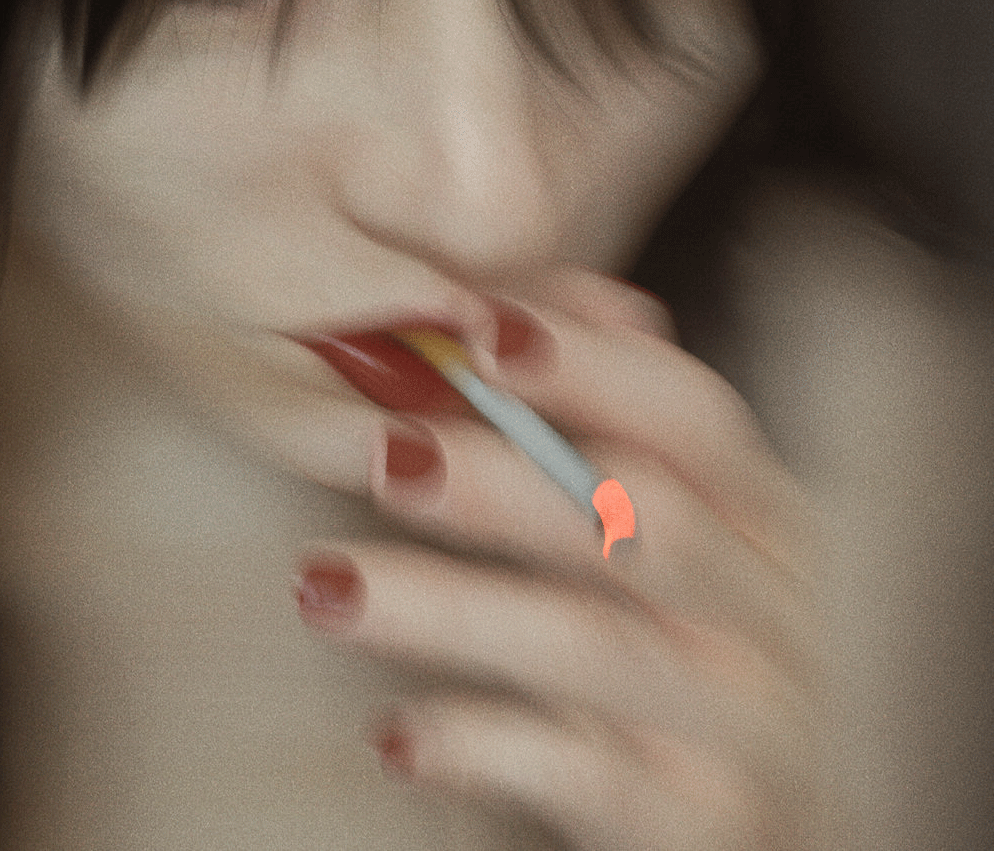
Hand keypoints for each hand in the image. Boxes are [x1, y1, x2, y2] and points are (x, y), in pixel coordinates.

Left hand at [294, 269, 819, 849]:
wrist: (766, 823)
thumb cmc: (691, 645)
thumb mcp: (675, 529)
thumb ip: (607, 418)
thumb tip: (514, 301)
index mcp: (765, 514)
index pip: (695, 416)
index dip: (590, 364)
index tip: (480, 329)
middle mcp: (774, 609)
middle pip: (648, 519)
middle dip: (507, 478)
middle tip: (381, 450)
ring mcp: (750, 722)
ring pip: (592, 649)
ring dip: (448, 608)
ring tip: (325, 581)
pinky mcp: (707, 823)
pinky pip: (583, 780)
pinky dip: (479, 748)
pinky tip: (394, 734)